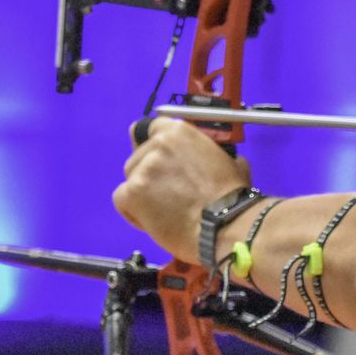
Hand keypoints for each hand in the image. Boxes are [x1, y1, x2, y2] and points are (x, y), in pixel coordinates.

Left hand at [112, 117, 251, 261]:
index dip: (155, 147)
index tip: (164, 162)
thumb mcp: (230, 161)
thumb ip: (209, 154)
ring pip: (131, 177)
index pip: (151, 129)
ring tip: (163, 210)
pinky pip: (122, 199)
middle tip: (168, 192)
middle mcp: (157, 144)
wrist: (225, 225)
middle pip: (138, 155)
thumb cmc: (233, 196)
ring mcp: (142, 168)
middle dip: (149, 172)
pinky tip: (153, 221)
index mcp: (180, 131)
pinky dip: (133, 211)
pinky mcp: (131, 192)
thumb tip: (210, 160)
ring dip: (142, 191)